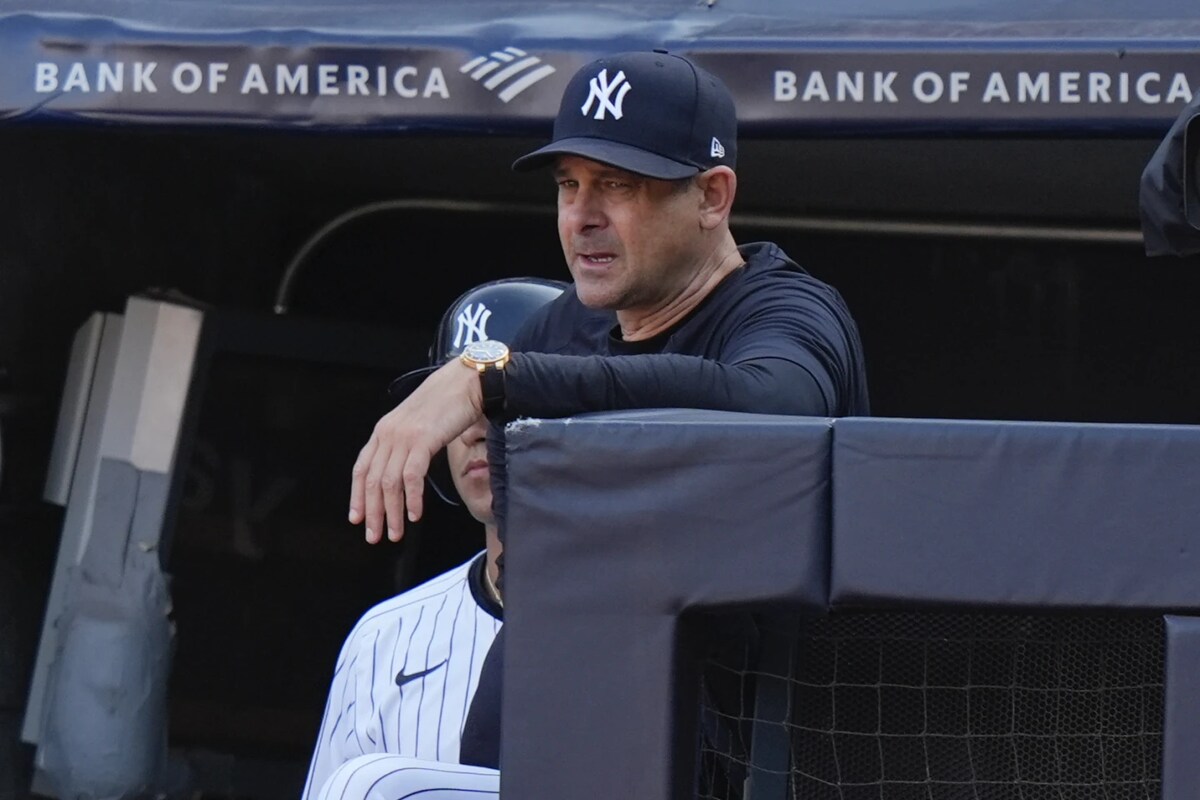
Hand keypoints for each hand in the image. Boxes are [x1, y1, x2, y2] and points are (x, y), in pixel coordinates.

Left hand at [350, 359, 482, 543]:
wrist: (464, 384)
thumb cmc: (446, 404)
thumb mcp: (416, 426)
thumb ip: (406, 446)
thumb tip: (404, 474)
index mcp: (383, 431)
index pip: (361, 469)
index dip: (357, 496)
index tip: (357, 518)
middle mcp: (388, 434)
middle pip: (373, 481)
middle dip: (373, 513)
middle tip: (375, 535)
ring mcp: (404, 437)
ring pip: (389, 483)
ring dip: (392, 512)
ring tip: (397, 532)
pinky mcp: (422, 440)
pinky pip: (411, 477)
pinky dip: (412, 499)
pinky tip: (415, 514)